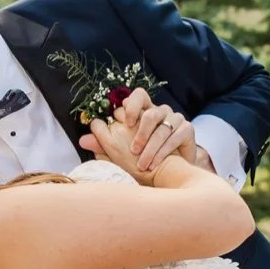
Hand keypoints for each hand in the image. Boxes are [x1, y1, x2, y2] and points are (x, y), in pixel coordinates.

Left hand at [83, 94, 203, 180]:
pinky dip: (163, 152)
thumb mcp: (120, 153)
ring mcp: (175, 119)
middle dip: (141, 132)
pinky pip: (176, 137)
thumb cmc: (142, 159)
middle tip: (132, 149)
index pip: (138, 96)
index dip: (130, 106)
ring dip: (150, 148)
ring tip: (142, 164)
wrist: (169, 172)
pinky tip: (155, 164)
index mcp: (143, 111)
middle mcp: (160, 111)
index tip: (124, 122)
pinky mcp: (187, 130)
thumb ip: (103, 145)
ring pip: (163, 128)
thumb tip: (82, 140)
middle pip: (151, 111)